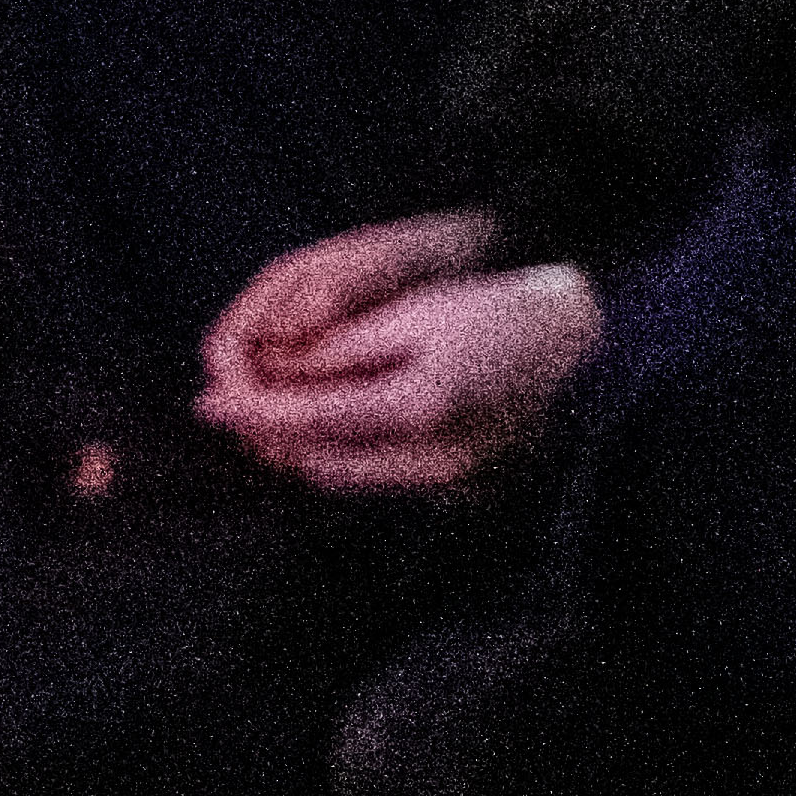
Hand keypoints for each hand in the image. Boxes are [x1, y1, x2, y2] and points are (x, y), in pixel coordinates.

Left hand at [197, 208, 603, 493]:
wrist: (590, 344)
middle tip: (230, 407)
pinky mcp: (459, 483)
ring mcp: (447, 481)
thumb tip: (280, 370)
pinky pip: (379, 475)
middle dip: (270, 438)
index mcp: (416, 410)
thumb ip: (344, 349)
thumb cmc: (505, 312)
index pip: (308, 421)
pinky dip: (342, 453)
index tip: (205, 401)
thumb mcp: (417, 313)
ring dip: (302, 449)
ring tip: (266, 415)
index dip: (251, 411)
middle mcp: (429, 462)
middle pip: (322, 463)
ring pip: (347, 476)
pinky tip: (327, 425)